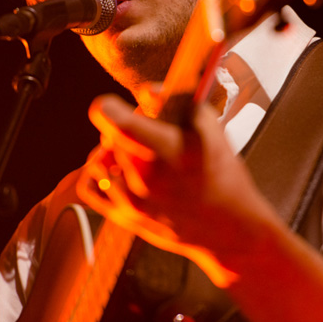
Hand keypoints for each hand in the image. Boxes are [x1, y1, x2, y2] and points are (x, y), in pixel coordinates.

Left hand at [76, 93, 270, 285]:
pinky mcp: (125, 217)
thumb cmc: (224, 175)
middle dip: (124, 127)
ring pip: (98, 159)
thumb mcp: (210, 129)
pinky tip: (116, 171)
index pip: (112, 118)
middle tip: (146, 132)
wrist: (232, 230)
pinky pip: (89, 187)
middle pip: (109, 135)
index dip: (109, 106)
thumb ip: (178, 102)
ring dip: (111, 150)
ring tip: (134, 153)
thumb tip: (148, 91)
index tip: (116, 106)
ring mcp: (132, 199)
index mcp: (165, 148)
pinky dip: (98, 174)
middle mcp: (144, 175)